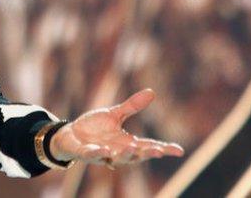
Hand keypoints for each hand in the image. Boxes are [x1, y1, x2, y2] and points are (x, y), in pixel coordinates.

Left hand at [49, 89, 184, 168]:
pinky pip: (93, 155)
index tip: (179, 151)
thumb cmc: (95, 128)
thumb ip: (132, 107)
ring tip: (134, 148)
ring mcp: (102, 154)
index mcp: (127, 142)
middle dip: (146, 153)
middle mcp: (118, 151)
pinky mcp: (86, 153)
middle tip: (158, 151)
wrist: (71, 135)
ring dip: (126, 155)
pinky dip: (98, 153)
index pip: (148, 146)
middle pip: (136, 156)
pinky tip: (103, 149)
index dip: (163, 149)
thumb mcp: (115, 115)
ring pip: (117, 158)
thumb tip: (151, 92)